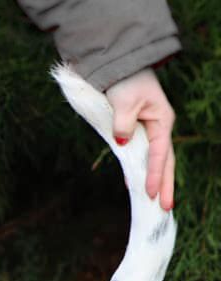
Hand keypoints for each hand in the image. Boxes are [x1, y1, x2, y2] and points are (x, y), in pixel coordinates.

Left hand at [105, 68, 174, 210]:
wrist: (120, 65)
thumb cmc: (125, 81)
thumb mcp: (124, 101)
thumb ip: (123, 123)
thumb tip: (123, 143)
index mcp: (161, 121)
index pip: (160, 155)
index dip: (156, 175)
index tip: (151, 194)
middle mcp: (158, 128)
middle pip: (163, 162)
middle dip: (164, 185)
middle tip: (165, 209)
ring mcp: (148, 130)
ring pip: (153, 160)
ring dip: (153, 180)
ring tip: (154, 202)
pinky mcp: (135, 131)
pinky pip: (139, 155)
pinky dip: (138, 169)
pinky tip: (133, 182)